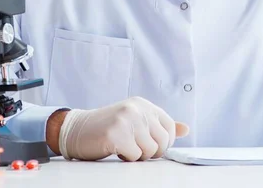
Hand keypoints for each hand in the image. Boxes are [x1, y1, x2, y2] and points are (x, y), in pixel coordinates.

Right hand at [58, 97, 189, 161]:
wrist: (76, 129)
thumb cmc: (108, 127)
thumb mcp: (136, 120)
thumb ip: (159, 125)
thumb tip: (185, 129)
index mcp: (143, 104)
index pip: (170, 127)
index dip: (165, 142)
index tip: (152, 146)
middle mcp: (137, 109)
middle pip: (162, 141)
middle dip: (151, 152)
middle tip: (135, 148)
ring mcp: (127, 120)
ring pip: (149, 151)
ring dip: (137, 155)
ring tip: (124, 146)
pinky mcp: (116, 134)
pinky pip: (134, 156)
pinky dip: (126, 158)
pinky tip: (116, 149)